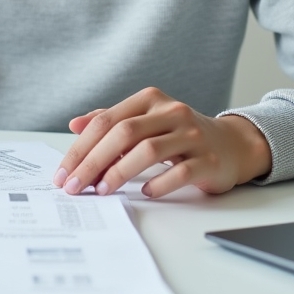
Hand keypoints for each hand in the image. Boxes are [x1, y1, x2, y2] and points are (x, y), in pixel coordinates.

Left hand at [52, 87, 271, 197]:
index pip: (106, 120)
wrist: (231, 144)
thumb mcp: (146, 121)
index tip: (63, 173)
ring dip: (120, 173)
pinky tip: (144, 193)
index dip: (81, 148)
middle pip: (124, 133)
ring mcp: (192, 134)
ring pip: (149, 150)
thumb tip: (75, 125)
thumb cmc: (179, 135)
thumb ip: (112, 121)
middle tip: (74, 186)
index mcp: (150, 100)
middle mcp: (171, 112)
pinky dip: (158, 184)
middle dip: (93, 162)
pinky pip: (180, 172)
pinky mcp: (209, 159)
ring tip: (102, 190)